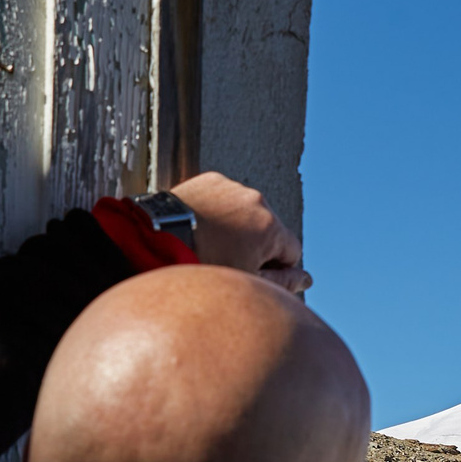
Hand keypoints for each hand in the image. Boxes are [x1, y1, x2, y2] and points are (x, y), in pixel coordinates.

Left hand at [169, 171, 311, 295]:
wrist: (156, 241)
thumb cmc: (201, 266)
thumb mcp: (246, 281)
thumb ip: (283, 282)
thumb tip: (305, 279)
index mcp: (270, 226)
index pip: (292, 251)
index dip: (276, 268)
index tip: (253, 273)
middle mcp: (256, 200)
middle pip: (270, 230)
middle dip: (256, 245)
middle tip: (227, 259)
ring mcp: (232, 187)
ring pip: (247, 213)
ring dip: (238, 227)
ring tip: (211, 242)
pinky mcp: (210, 180)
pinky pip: (225, 198)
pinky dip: (219, 211)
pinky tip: (202, 227)